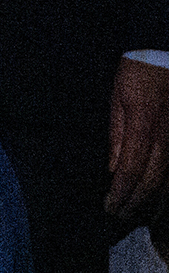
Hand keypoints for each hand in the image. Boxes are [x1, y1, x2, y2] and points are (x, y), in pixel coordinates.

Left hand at [107, 58, 168, 218]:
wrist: (165, 55)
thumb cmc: (137, 75)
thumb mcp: (117, 101)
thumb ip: (117, 136)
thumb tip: (113, 169)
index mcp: (144, 126)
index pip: (132, 170)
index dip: (121, 192)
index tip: (109, 206)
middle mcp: (166, 137)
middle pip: (153, 180)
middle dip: (136, 203)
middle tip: (119, 216)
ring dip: (153, 200)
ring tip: (136, 214)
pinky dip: (166, 188)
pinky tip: (158, 199)